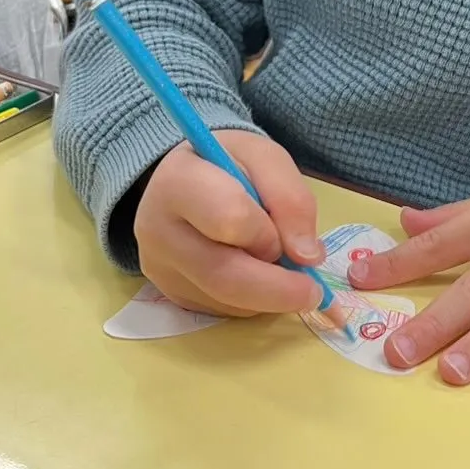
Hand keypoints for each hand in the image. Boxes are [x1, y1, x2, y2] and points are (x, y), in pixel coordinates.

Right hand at [134, 132, 324, 316]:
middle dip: (277, 288)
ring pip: (225, 300)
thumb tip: (306, 256)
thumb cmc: (228, 163)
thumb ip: (291, 198)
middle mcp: (156, 230)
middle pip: (222, 274)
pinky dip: (252, 301)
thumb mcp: (265, 158)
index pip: (228, 219)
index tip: (293, 238)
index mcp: (177, 181)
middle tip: (313, 291)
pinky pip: (221, 309)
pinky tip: (257, 274)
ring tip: (284, 271)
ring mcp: (159, 267)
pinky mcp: (170, 294)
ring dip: (267, 295)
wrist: (185, 178)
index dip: (267, 233)